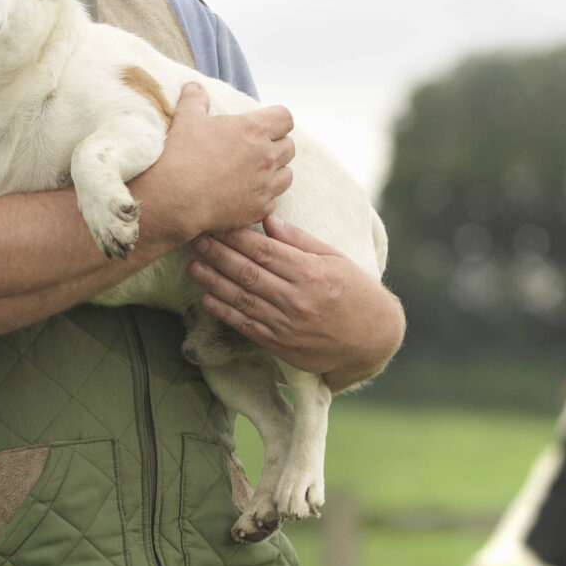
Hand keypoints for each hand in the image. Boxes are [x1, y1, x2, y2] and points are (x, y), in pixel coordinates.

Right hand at [134, 83, 293, 246]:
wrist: (175, 199)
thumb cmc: (182, 156)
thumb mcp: (186, 120)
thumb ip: (195, 100)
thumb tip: (195, 87)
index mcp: (253, 130)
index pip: (285, 118)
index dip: (276, 120)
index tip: (264, 124)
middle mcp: (266, 157)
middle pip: (289, 146)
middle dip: (276, 145)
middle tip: (255, 149)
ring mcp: (265, 185)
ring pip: (287, 175)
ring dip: (275, 172)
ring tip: (256, 172)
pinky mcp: (259, 209)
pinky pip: (273, 202)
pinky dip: (263, 198)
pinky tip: (247, 196)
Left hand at [189, 217, 404, 388]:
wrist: (372, 339)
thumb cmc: (356, 293)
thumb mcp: (335, 259)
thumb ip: (300, 241)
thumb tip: (269, 220)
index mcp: (312, 272)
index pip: (264, 250)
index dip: (236, 236)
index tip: (216, 223)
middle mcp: (297, 298)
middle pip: (248, 272)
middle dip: (218, 254)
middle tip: (195, 239)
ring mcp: (288, 324)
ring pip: (242, 299)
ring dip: (214, 282)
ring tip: (193, 266)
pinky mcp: (282, 345)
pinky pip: (247, 326)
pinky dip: (225, 312)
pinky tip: (207, 299)